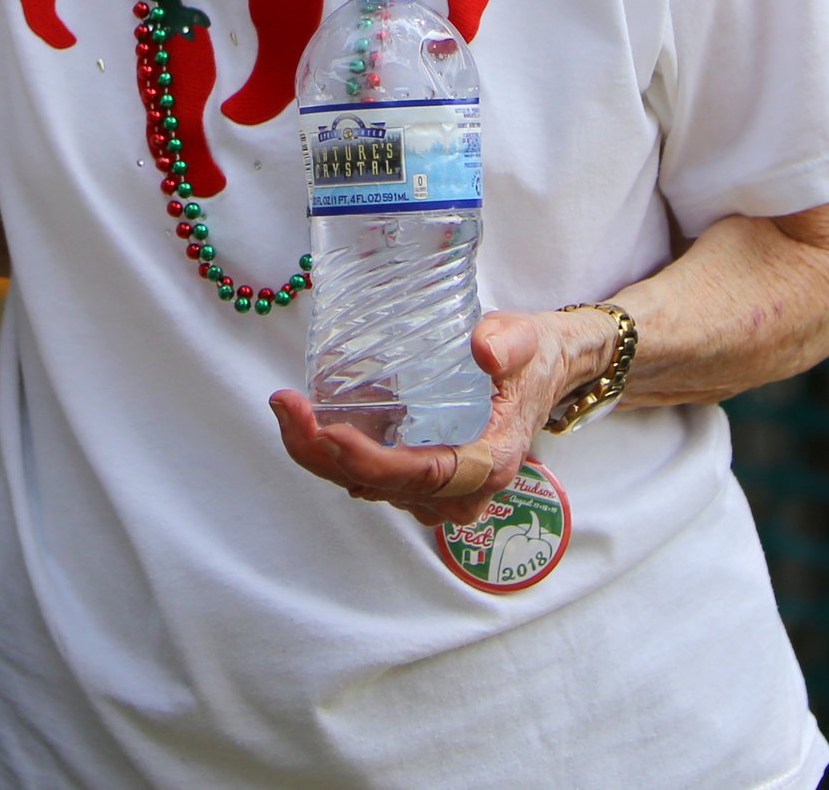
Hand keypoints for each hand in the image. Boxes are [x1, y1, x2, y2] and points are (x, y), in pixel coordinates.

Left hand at [267, 308, 606, 528]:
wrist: (543, 369)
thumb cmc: (532, 357)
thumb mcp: (527, 339)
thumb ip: (507, 343)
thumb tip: (484, 349)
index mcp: (488, 463)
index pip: (424, 474)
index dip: (372, 460)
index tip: (330, 432)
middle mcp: (461, 489)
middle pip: (381, 484)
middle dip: (324, 453)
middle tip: (284, 405)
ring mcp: (438, 489)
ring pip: (366, 484)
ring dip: (320, 453)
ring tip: (285, 407)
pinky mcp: (420, 476)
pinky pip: (368, 475)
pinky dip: (333, 451)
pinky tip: (306, 416)